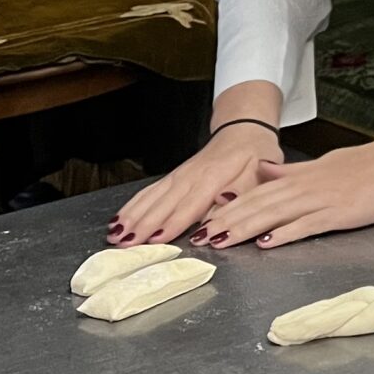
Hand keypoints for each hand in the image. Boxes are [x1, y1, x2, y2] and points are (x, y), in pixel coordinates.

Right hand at [111, 124, 278, 244]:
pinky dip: (133, 204)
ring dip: (132, 215)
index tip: (157, 239)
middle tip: (124, 243)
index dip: (173, 222)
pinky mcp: (173, 176)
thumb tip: (222, 203)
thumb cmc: (255, 156)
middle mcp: (191, 175)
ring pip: (152, 197)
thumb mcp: (258, 174)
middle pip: (164, 203)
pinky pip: (150, 191)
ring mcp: (179, 175)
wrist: (244, 131)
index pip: (191, 203)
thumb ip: (241, 191)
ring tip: (114, 234)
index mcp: (214, 176)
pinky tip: (119, 218)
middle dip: (143, 224)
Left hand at [193, 134, 373, 252]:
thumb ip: (293, 172)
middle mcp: (307, 186)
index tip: (205, 219)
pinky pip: (308, 224)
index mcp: (303, 177)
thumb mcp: (326, 164)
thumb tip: (263, 170)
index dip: (230, 207)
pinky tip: (267, 242)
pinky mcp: (341, 212)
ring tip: (220, 241)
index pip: (258, 192)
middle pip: (259, 203)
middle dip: (227, 220)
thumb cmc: (373, 163)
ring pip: (276, 213)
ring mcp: (323, 199)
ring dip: (246, 228)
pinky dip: (286, 233)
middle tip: (199, 236)